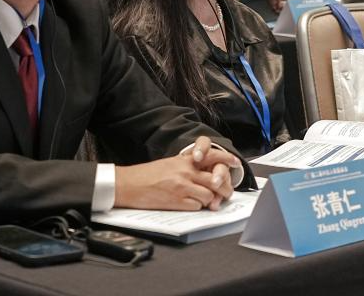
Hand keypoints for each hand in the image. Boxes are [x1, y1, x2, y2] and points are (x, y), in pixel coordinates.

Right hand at [113, 136, 237, 210]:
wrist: (129, 184)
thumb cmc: (146, 175)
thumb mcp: (169, 164)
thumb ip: (187, 166)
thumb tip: (203, 173)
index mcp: (185, 160)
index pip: (212, 155)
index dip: (226, 158)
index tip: (235, 162)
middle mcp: (187, 172)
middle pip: (216, 180)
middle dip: (225, 188)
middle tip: (227, 193)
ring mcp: (183, 187)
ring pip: (209, 196)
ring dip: (211, 201)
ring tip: (209, 203)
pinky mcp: (177, 201)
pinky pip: (197, 207)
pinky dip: (198, 208)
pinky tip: (192, 206)